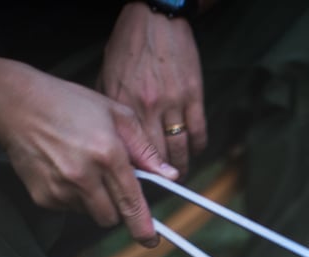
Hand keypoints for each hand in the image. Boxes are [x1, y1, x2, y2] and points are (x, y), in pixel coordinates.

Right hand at [0, 65, 179, 246]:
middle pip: (112, 217)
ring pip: (91, 214)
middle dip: (118, 208)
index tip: (151, 240)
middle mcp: (83, 176)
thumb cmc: (70, 104)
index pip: (131, 202)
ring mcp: (60, 189)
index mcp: (107, 154)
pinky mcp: (42, 197)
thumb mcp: (116, 115)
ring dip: (95, 201)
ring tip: (84, 168)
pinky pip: (69, 209)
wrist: (14, 104)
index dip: (143, 226)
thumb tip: (171, 176)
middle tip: (111, 184)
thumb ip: (145, 149)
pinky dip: (72, 197)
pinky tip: (64, 169)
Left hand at [98, 3, 206, 174]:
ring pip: (180, 149)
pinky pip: (198, 132)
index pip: (129, 149)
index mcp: (123, 103)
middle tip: (161, 186)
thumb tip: (114, 136)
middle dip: (159, 177)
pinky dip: (197, 147)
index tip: (136, 183)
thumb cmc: (129, 44)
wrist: (155, 17)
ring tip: (178, 175)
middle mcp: (148, 106)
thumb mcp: (109, 74)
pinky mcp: (194, 95)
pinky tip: (193, 151)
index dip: (135, 171)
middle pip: (156, 156)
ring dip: (181, 167)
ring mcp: (173, 102)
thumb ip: (112, 106)